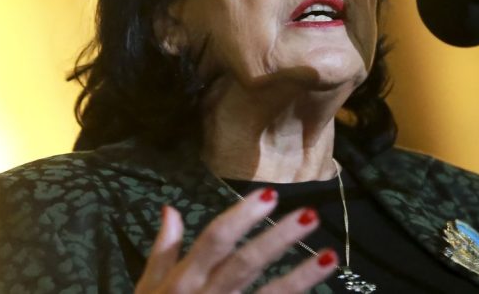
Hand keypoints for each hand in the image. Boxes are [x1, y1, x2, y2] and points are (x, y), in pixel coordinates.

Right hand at [134, 188, 337, 292]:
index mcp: (183, 282)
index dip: (242, 217)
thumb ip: (163, 252)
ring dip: (301, 278)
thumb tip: (171, 210)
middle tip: (310, 215)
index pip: (214, 240)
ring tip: (330, 258)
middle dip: (278, 240)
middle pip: (245, 264)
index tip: (270, 194)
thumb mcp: (148, 291)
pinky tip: (319, 290)